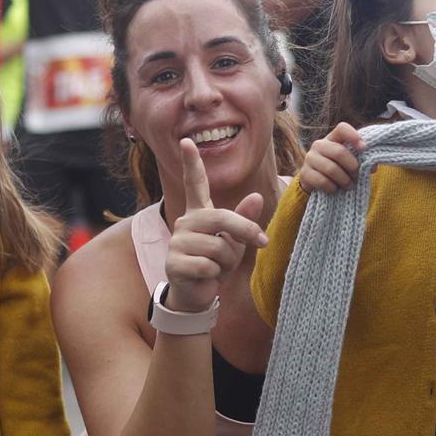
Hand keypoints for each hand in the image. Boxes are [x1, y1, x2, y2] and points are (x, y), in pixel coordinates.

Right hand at [164, 137, 268, 314]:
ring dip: (227, 261)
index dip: (191, 163)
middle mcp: (185, 222)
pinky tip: (205, 277)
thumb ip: (244, 220)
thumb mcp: (235, 241)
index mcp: (199, 213)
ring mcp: (177, 242)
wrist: (197, 294)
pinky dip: (214, 275)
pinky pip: (208, 265)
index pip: (194, 184)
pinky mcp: (173, 262)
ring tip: (217, 267)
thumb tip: (256, 196)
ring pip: (218, 246)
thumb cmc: (216, 263)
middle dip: (245, 231)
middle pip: (221, 218)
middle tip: (261, 242)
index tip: (186, 141)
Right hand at [299, 122, 363, 194]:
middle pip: (339, 152)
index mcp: (332, 138)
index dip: (353, 136)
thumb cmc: (337, 169)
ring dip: (344, 180)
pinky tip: (335, 189)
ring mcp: (310, 158)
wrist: (314, 182)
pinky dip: (332, 187)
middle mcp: (319, 145)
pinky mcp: (305, 173)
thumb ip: (360, 160)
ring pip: (331, 169)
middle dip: (352, 166)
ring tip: (348, 185)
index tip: (363, 148)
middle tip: (356, 175)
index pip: (342, 128)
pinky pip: (322, 181)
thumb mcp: (348, 162)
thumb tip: (373, 166)